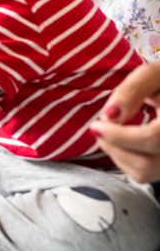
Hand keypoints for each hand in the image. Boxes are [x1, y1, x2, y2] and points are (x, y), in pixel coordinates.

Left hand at [90, 63, 159, 182]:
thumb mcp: (153, 76)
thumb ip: (132, 91)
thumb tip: (109, 115)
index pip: (152, 138)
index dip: (119, 135)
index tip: (97, 123)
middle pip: (147, 163)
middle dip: (114, 146)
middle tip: (99, 128)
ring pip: (144, 173)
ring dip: (117, 153)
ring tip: (110, 131)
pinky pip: (145, 174)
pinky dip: (126, 160)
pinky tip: (123, 141)